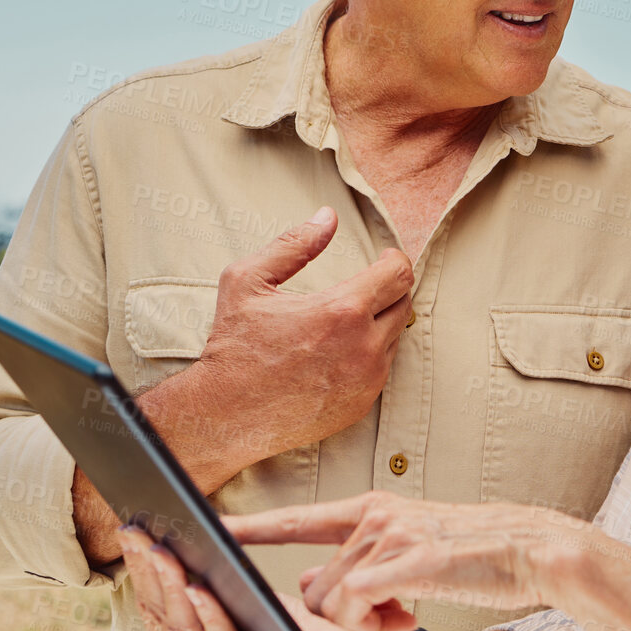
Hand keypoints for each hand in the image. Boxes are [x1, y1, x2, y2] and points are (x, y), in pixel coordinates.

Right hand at [116, 526, 412, 630]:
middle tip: (140, 534)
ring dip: (173, 590)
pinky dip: (211, 617)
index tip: (132, 530)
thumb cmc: (302, 623)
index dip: (142, 572)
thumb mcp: (248, 598)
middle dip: (151, 575)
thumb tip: (166, 540)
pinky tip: (203, 588)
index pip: (157, 613)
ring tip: (166, 553)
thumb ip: (210, 586)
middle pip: (165, 624)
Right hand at [141, 207, 413, 489]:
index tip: (384, 257)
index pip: (399, 273)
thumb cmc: (234, 347)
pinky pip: (382, 369)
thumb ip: (293, 244)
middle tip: (366, 285)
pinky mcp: (363, 404)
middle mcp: (364, 346)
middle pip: (404, 303)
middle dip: (389, 288)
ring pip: (395, 338)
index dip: (395, 258)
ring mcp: (368, 379)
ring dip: (379, 323)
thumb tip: (328, 216)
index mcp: (343, 310)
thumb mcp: (248, 282)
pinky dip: (369, 355)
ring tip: (343, 321)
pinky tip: (338, 352)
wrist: (226, 415)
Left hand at [225, 492, 596, 630]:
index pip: (296, 518)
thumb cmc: (472, 555)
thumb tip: (310, 586)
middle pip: (315, 585)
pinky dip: (376, 624)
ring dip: (365, 625)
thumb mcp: (408, 550)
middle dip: (340, 617)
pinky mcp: (408, 559)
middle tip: (390, 616)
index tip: (206, 526)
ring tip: (408, 614)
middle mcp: (374, 515)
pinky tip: (412, 615)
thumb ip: (360, 562)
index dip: (249, 527)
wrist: (529, 547)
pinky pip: (357, 607)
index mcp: (371, 508)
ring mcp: (390, 535)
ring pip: (333, 601)